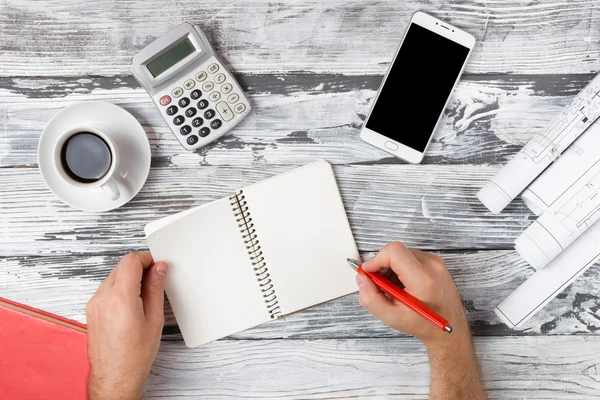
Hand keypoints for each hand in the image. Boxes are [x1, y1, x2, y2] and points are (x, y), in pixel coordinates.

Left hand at [85, 252, 167, 399]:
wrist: (115, 377)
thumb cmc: (134, 355)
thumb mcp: (154, 319)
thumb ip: (155, 288)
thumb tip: (158, 269)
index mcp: (120, 298)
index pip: (131, 261)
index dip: (147, 258)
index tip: (157, 264)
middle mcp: (102, 299)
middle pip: (121, 266)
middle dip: (139, 267)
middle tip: (155, 277)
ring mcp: (94, 304)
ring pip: (113, 276)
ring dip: (129, 277)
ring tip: (144, 293)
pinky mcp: (91, 311)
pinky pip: (106, 289)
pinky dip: (120, 288)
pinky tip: (132, 301)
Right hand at [356, 242, 468, 348]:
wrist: (449, 331)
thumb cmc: (423, 326)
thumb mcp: (391, 317)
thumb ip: (370, 298)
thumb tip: (361, 278)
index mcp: (423, 280)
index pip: (394, 252)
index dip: (376, 259)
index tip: (368, 272)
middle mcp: (433, 266)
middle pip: (397, 251)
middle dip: (382, 265)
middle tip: (378, 284)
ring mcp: (436, 263)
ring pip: (402, 253)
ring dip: (391, 267)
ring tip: (393, 288)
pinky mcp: (436, 263)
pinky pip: (411, 256)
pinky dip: (400, 268)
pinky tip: (402, 286)